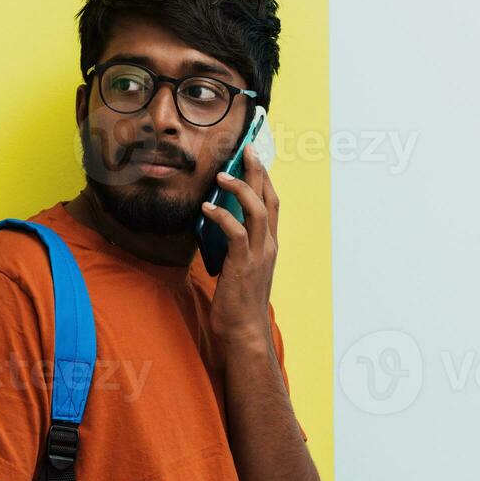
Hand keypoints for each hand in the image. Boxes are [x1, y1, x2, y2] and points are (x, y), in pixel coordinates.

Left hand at [202, 142, 279, 349]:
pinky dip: (222, 216)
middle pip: (269, 199)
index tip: (255, 158)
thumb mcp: (238, 268)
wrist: (244, 331)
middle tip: (247, 149)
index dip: (265, 179)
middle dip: (258, 171)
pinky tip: (207, 208)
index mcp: (270, 246)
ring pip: (256, 211)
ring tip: (222, 175)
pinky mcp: (244, 265)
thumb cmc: (239, 303)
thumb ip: (234, 246)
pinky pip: (235, 232)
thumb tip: (215, 226)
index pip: (272, 204)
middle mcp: (269, 246)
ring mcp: (259, 255)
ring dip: (240, 189)